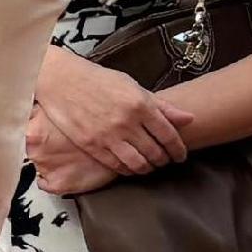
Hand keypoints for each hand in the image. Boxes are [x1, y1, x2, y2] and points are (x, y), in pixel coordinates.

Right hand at [28, 45, 190, 192]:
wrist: (63, 81)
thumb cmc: (99, 81)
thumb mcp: (133, 87)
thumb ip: (161, 106)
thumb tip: (188, 119)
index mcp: (140, 104)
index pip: (169, 135)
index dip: (178, 149)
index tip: (180, 155)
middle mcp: (127, 122)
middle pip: (155, 152)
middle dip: (164, 160)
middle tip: (165, 161)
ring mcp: (108, 135)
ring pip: (138, 163)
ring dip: (147, 168)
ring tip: (149, 165)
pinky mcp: (92, 145)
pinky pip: (116, 165)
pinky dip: (127, 169)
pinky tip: (130, 166)